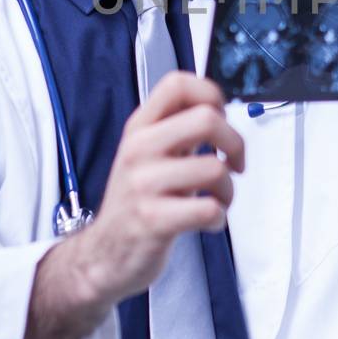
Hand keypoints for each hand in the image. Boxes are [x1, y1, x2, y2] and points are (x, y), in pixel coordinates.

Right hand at [24, 73, 244, 338]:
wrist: (102, 254)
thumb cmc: (136, 202)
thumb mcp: (148, 154)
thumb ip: (177, 128)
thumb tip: (219, 109)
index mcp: (140, 127)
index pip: (177, 84)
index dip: (211, 94)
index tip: (221, 119)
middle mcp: (139, 149)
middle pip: (206, 119)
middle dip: (235, 143)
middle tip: (233, 164)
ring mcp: (143, 184)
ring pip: (214, 168)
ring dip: (228, 190)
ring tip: (217, 201)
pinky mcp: (153, 220)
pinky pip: (208, 209)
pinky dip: (218, 218)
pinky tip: (207, 222)